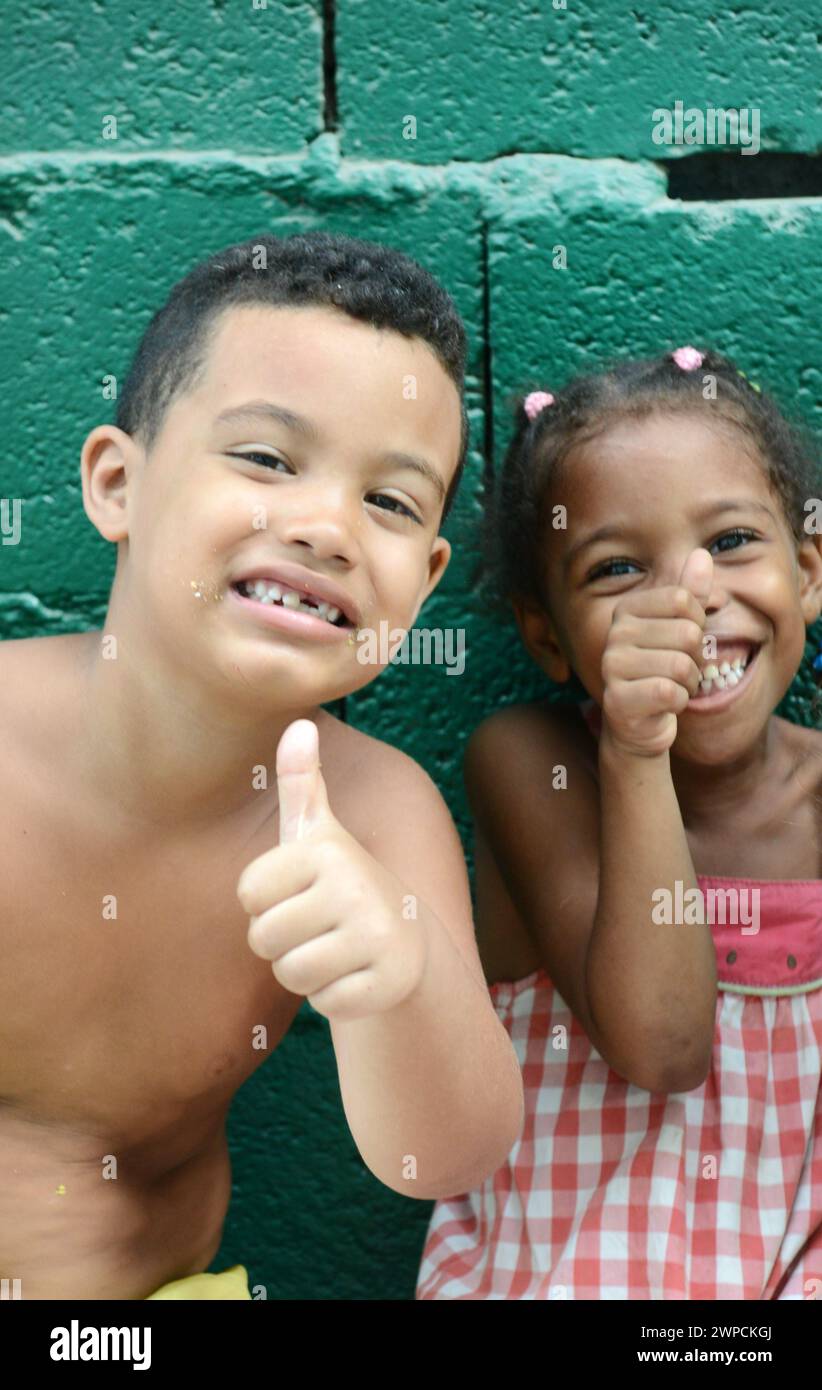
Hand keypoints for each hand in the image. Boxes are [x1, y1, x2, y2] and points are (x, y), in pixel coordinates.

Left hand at [236, 720, 427, 1019]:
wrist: (406, 941)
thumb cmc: (341, 884)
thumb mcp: (318, 835)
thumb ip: (300, 783)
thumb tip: (296, 724)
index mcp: (327, 851)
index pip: (248, 894)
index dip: (266, 901)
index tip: (302, 891)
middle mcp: (356, 887)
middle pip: (263, 938)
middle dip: (283, 942)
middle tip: (320, 926)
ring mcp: (375, 937)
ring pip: (290, 973)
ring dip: (305, 971)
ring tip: (336, 950)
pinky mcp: (386, 983)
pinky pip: (323, 1003)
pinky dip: (334, 997)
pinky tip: (357, 975)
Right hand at [600, 548, 713, 756]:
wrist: (639, 726)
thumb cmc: (662, 672)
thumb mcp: (681, 630)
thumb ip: (691, 594)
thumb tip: (701, 554)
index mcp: (627, 610)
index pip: (685, 601)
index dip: (698, 626)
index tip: (681, 643)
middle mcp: (614, 634)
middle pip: (688, 633)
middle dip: (695, 659)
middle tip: (676, 672)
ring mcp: (612, 666)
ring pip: (682, 665)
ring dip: (688, 683)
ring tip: (671, 687)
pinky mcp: (618, 699)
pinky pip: (671, 693)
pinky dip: (679, 702)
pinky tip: (663, 706)